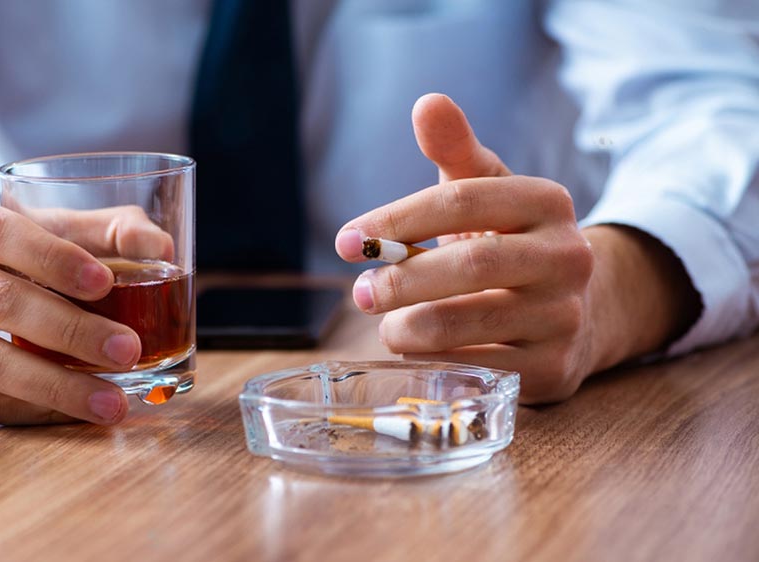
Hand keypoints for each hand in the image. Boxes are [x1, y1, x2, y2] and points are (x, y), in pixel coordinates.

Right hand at [0, 196, 171, 423]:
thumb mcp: (29, 230)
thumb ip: (97, 232)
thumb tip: (161, 246)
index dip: (53, 258)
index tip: (107, 283)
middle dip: (70, 330)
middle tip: (128, 350)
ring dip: (56, 385)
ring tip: (113, 400)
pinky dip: (31, 410)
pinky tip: (73, 412)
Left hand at [335, 94, 696, 402]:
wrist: (573, 310)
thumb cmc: (508, 241)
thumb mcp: (487, 191)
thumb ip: (455, 151)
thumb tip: (427, 102)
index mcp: (547, 201)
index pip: (461, 201)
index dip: (396, 221)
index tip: (347, 240)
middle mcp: (567, 256)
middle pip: (469, 265)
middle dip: (400, 280)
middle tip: (360, 293)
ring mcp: (565, 316)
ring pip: (466, 323)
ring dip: (408, 327)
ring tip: (387, 326)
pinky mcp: (554, 368)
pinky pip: (477, 368)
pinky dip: (434, 361)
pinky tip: (418, 352)